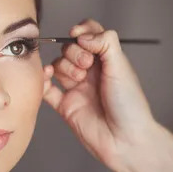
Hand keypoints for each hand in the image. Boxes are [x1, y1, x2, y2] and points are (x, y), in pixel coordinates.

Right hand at [42, 19, 155, 168]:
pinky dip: (42, 81)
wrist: (124, 140)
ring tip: (77, 79)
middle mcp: (90, 73)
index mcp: (106, 61)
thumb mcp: (121, 67)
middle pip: (69, 49)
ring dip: (63, 67)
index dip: (81, 31)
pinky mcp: (64, 105)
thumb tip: (81, 34)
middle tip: (86, 66)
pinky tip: (46, 77)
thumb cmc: (129, 106)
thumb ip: (104, 43)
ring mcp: (76, 88)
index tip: (78, 34)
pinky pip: (46, 89)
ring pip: (58, 66)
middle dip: (74, 52)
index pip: (89, 35)